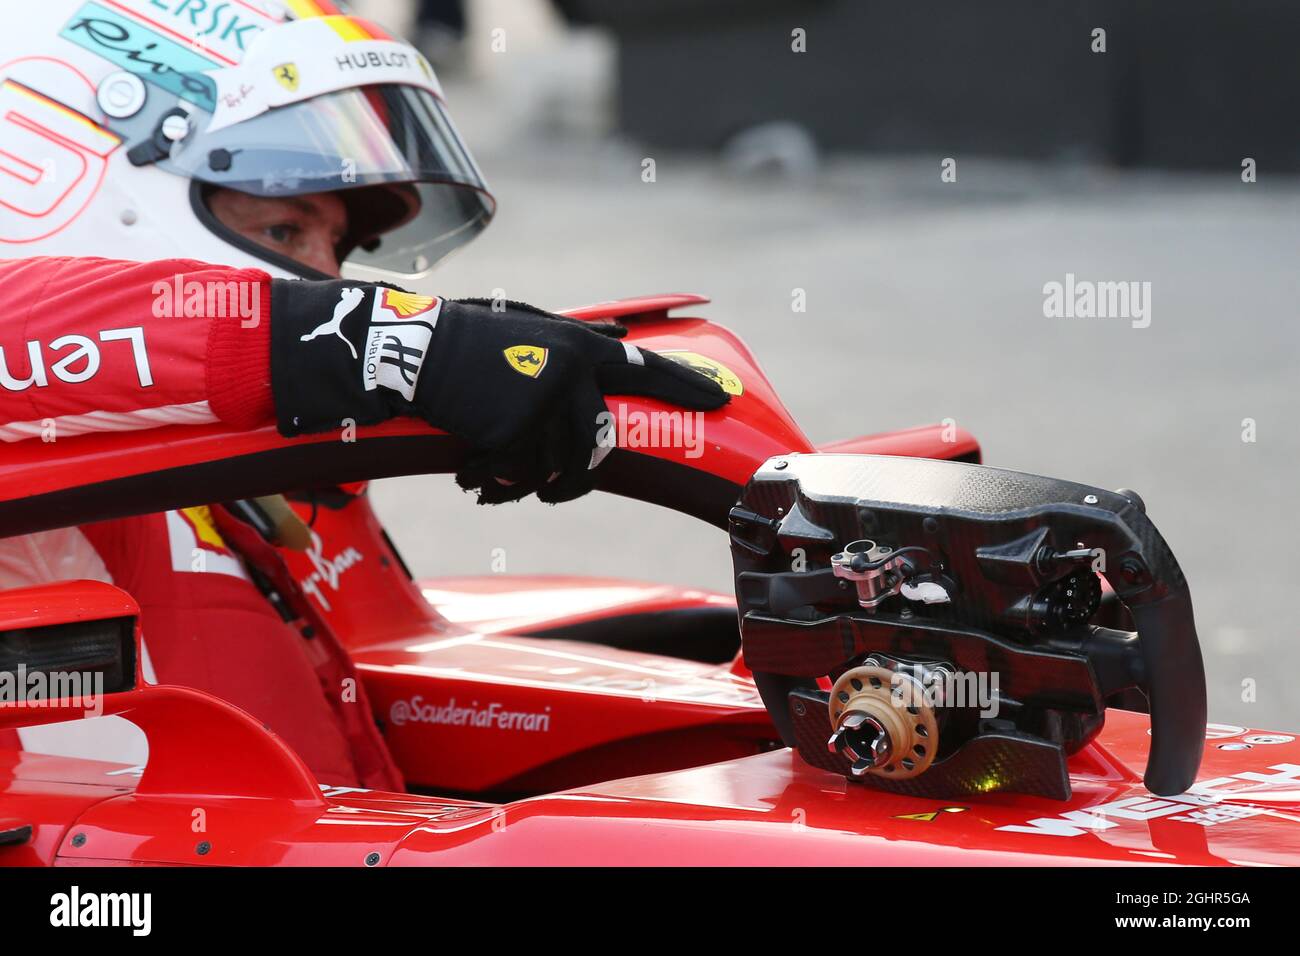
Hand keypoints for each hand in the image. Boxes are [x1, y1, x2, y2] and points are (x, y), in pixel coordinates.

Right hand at [272, 283, 729, 502]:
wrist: (416, 350)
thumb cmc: (473, 344)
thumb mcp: (533, 331)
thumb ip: (580, 342)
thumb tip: (623, 337)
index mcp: (579, 347)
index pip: (645, 369)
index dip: (685, 385)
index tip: (723, 396)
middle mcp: (571, 372)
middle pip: (595, 446)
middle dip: (573, 480)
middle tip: (551, 492)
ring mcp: (543, 400)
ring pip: (556, 467)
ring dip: (527, 484)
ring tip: (498, 479)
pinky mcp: (512, 427)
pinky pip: (516, 474)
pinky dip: (492, 481)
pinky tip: (471, 472)